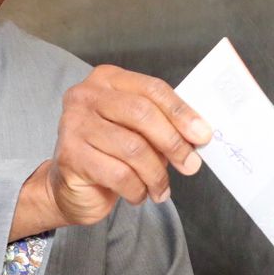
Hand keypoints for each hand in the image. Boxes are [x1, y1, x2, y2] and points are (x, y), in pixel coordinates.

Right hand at [11, 66, 212, 237]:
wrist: (71, 188)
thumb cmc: (109, 154)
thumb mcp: (138, 132)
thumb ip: (163, 125)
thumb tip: (197, 135)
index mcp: (107, 80)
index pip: (152, 89)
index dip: (181, 112)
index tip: (202, 135)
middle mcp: (86, 96)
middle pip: (142, 114)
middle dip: (173, 142)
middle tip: (190, 165)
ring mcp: (74, 124)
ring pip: (133, 148)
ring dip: (155, 174)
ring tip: (161, 189)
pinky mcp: (70, 156)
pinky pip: (119, 174)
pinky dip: (137, 189)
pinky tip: (139, 194)